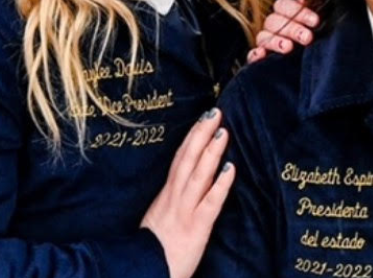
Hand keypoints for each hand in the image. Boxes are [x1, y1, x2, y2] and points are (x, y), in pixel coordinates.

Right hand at [141, 108, 236, 277]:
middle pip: (187, 160)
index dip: (190, 138)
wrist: (141, 274)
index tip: (201, 117)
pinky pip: (210, 203)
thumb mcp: (156, 222)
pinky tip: (231, 168)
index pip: (178, 161)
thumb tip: (179, 189)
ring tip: (223, 130)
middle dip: (201, 134)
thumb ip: (168, 205)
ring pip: (198, 176)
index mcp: (165, 197)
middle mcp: (173, 200)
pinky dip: (221, 184)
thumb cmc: (151, 254)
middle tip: (215, 111)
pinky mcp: (196, 229)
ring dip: (211, 152)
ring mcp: (184, 213)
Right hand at [247, 0, 320, 62]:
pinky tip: (262, 54)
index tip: (315, 22)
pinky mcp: (258, 59)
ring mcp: (264, 41)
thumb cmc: (312, 36)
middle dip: (292, 29)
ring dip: (275, 41)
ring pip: (263, 37)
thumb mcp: (313, 24)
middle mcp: (272, 25)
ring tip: (288, 47)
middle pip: (274, 21)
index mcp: (283, 13)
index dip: (299, 11)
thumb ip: (308, 14)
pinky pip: (252, 55)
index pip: (283, 4)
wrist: (307, 65)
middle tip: (307, 37)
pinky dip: (255, 54)